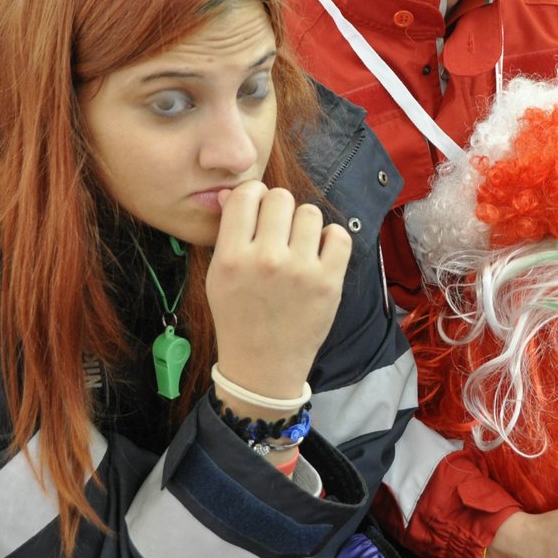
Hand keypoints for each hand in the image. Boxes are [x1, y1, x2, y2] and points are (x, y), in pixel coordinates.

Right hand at [208, 183, 351, 406]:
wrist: (263, 366)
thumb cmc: (239, 317)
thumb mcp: (219, 276)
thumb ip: (228, 232)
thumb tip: (234, 192)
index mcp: (232, 257)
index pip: (247, 196)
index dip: (254, 196)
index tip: (258, 210)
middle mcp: (266, 260)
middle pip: (281, 198)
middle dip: (279, 209)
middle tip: (279, 230)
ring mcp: (300, 271)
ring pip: (310, 212)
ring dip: (304, 224)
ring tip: (299, 244)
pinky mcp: (329, 282)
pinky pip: (338, 235)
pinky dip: (331, 239)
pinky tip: (320, 252)